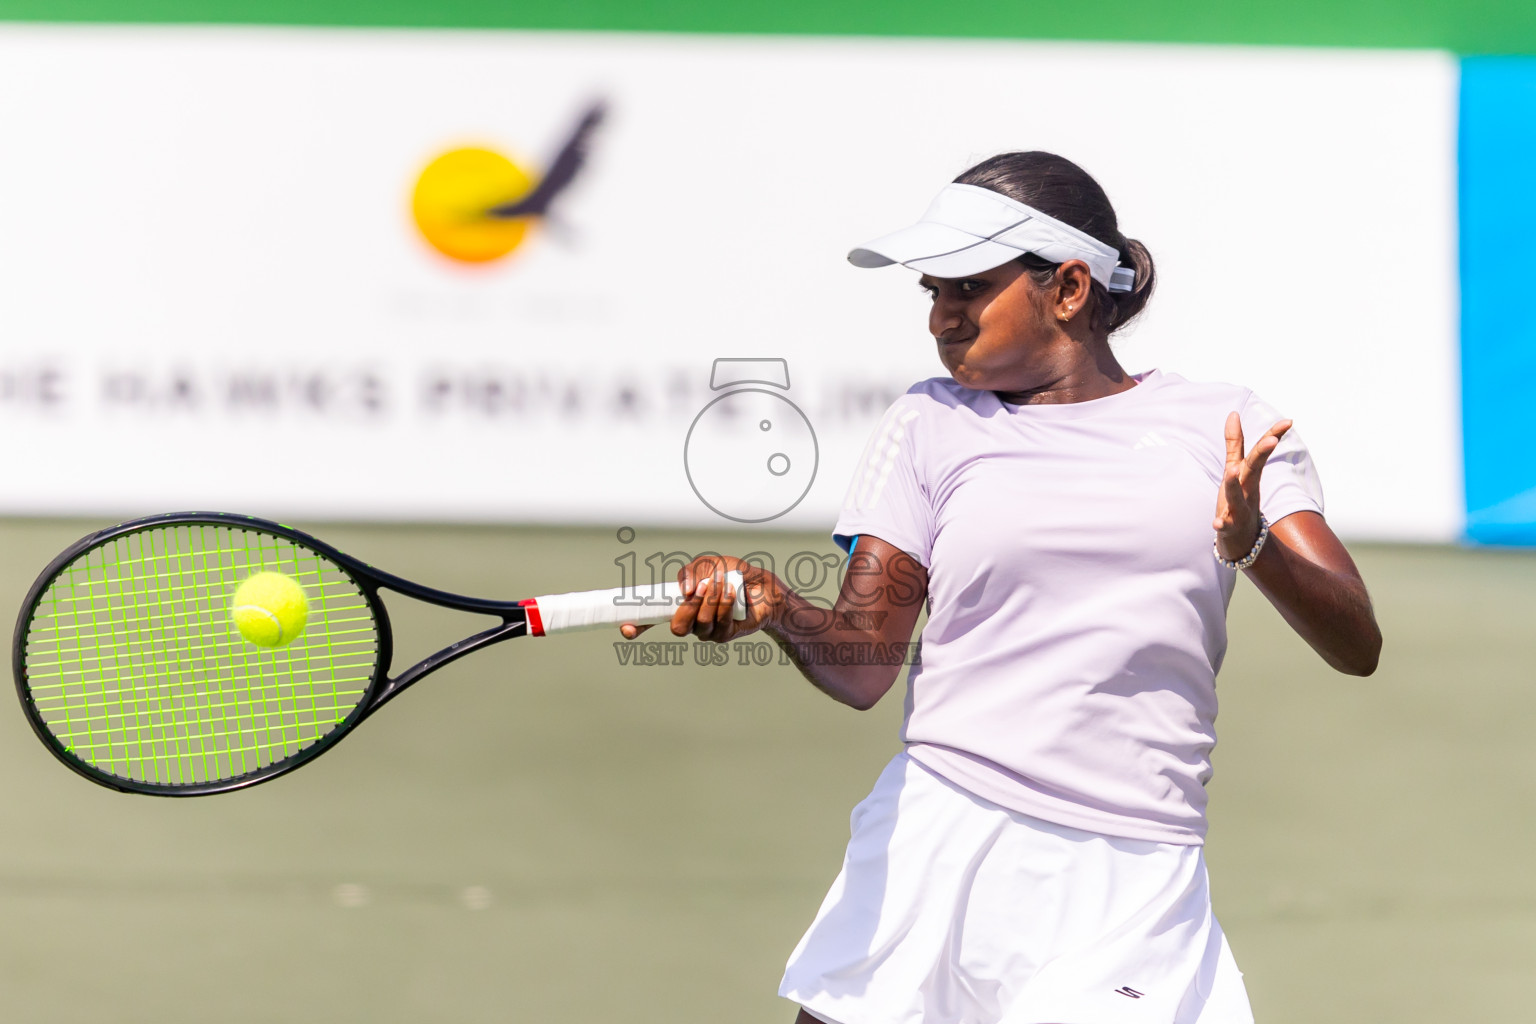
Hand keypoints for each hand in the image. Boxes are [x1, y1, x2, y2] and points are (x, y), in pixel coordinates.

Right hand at [617, 555, 783, 642]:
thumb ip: (690, 571)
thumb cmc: (732, 574)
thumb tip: (684, 590)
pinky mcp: (725, 635)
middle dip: (687, 608)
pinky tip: (729, 591)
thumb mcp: (707, 564)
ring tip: (719, 584)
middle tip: (700, 588)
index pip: (651, 620)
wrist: (762, 584)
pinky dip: (723, 604)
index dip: (637, 627)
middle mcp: (691, 621)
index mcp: (679, 605)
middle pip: (677, 628)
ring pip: (699, 625)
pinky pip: (719, 625)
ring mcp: (708, 631)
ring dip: (709, 602)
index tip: (626, 628)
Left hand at [1214, 412, 1291, 561]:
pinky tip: (1217, 523)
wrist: (1242, 538)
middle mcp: (1248, 489)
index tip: (1289, 421)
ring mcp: (1240, 508)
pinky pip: (1226, 526)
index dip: (1274, 435)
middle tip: (1271, 439)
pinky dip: (1222, 524)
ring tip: (1230, 471)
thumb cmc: (1240, 497)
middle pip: (1253, 469)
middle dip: (1262, 454)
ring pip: (1237, 496)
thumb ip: (1235, 443)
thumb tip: (1233, 413)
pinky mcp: (1229, 527)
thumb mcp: (1236, 468)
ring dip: (1234, 483)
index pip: (1262, 452)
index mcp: (1249, 474)